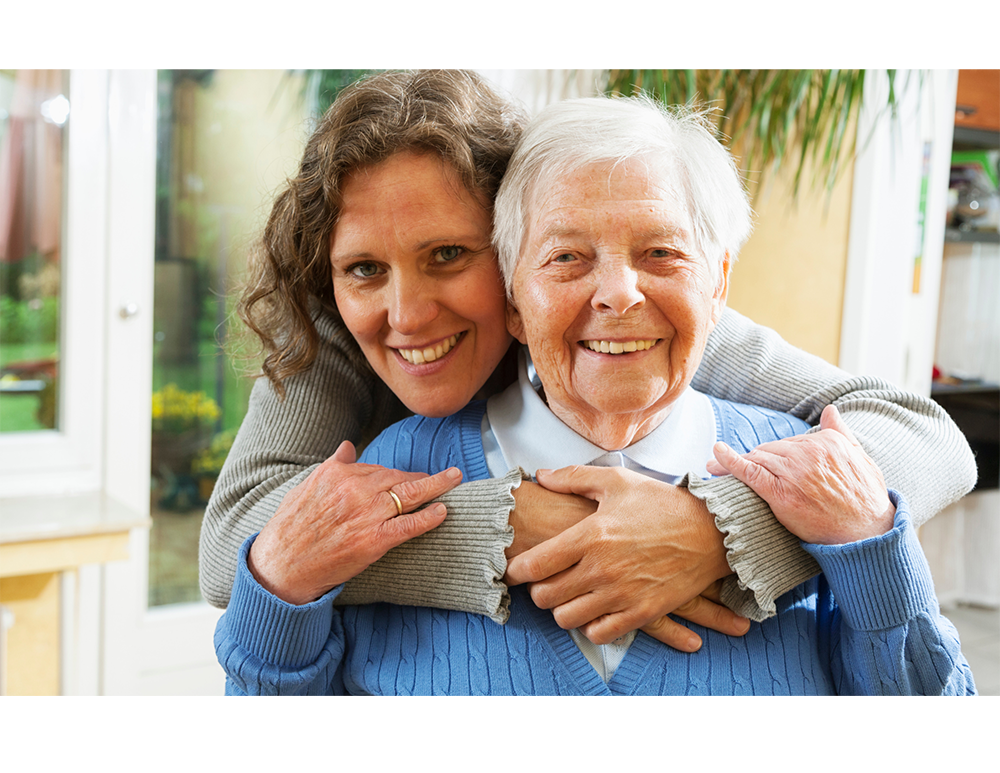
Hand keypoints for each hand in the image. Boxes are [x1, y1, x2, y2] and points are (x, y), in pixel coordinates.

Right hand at [248, 441, 461, 604]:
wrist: (281, 566)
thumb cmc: (290, 528)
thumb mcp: (306, 487)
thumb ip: (332, 466)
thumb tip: (348, 446)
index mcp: (338, 473)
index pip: (378, 468)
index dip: (398, 474)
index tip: (411, 476)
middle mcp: (354, 489)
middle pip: (398, 477)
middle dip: (424, 476)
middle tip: (447, 475)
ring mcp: (366, 515)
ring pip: (409, 495)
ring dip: (437, 486)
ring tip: (454, 479)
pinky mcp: (373, 540)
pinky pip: (408, 525)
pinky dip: (428, 517)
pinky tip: (443, 511)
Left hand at [505, 465, 748, 651]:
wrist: (712, 531)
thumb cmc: (662, 503)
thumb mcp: (617, 481)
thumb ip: (574, 477)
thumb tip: (541, 476)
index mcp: (591, 535)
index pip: (535, 565)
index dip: (516, 570)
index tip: (514, 569)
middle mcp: (602, 568)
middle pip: (545, 596)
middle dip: (537, 590)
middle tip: (543, 581)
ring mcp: (622, 594)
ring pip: (567, 618)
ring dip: (562, 608)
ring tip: (568, 595)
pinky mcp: (642, 613)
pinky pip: (599, 634)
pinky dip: (590, 625)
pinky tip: (594, 609)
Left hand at [708, 405, 895, 544]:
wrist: (867, 534)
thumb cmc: (866, 499)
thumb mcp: (861, 459)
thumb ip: (841, 432)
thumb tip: (830, 409)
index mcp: (827, 441)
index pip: (789, 442)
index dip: (776, 454)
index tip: (765, 459)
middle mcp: (809, 453)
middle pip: (770, 450)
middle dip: (756, 459)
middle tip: (735, 467)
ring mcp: (794, 473)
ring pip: (758, 459)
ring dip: (738, 463)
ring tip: (715, 467)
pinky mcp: (781, 493)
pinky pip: (750, 472)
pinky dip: (730, 462)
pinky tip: (716, 455)